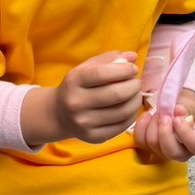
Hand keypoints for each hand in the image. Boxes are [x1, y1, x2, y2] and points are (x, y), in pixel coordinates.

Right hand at [22, 51, 142, 147]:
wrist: (58, 115)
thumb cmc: (78, 86)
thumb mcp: (86, 68)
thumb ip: (109, 59)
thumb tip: (133, 56)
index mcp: (74, 81)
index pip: (103, 73)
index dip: (124, 70)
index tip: (133, 69)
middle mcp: (76, 103)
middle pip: (117, 94)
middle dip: (134, 86)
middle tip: (136, 83)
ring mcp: (85, 123)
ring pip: (123, 111)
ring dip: (136, 100)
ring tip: (135, 94)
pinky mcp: (94, 137)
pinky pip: (122, 126)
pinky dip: (132, 115)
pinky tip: (130, 108)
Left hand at [133, 88, 194, 161]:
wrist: (174, 108)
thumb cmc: (185, 109)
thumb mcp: (189, 106)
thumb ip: (186, 109)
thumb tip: (178, 111)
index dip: (185, 132)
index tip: (177, 118)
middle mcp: (183, 152)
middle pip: (171, 152)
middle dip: (164, 132)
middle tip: (165, 116)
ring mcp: (165, 153)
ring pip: (154, 145)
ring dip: (153, 125)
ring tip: (158, 112)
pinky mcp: (150, 149)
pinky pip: (141, 141)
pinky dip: (141, 126)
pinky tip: (147, 115)